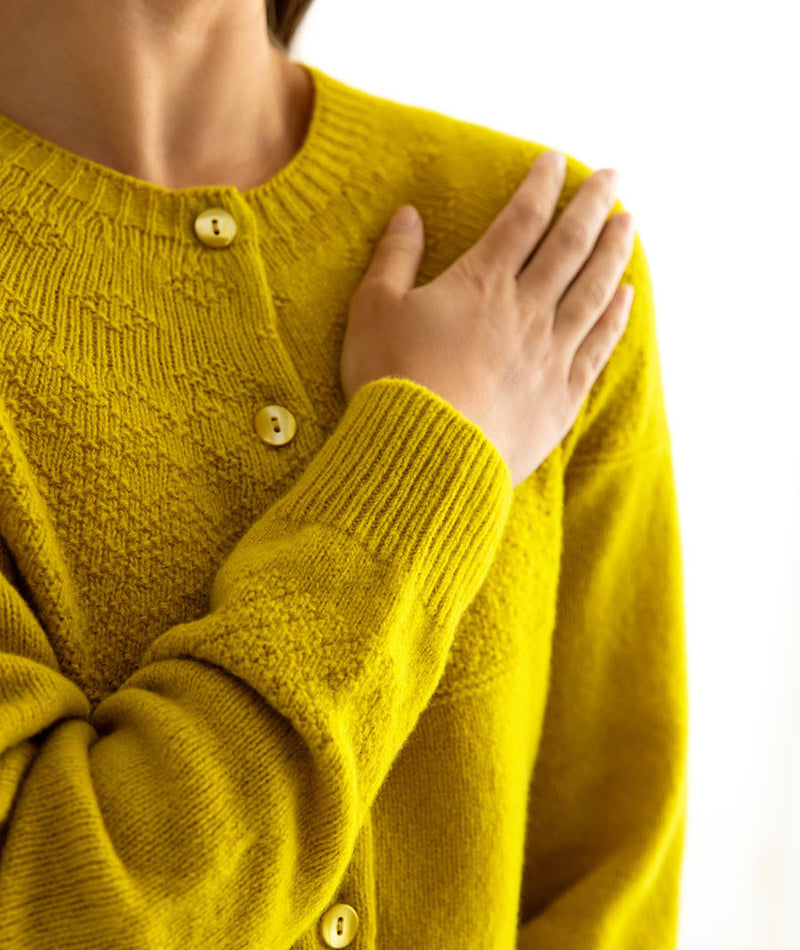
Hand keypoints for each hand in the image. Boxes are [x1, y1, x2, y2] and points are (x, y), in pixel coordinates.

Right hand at [340, 150, 635, 487]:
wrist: (423, 455)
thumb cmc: (391, 380)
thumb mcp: (374, 309)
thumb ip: (395, 258)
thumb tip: (408, 214)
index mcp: (481, 283)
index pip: (521, 219)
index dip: (540, 185)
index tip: (555, 160)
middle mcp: (526, 310)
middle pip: (570, 245)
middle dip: (593, 205)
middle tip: (613, 176)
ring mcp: (550, 352)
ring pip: (594, 289)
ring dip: (615, 251)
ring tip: (630, 223)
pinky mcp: (561, 395)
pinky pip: (598, 346)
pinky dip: (615, 317)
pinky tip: (626, 296)